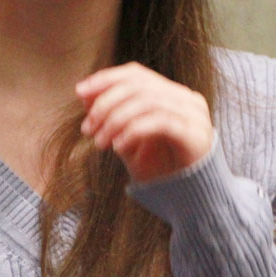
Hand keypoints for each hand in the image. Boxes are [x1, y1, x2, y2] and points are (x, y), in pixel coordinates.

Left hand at [77, 62, 213, 182]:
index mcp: (173, 94)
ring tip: (99, 142)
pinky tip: (118, 146)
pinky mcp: (196, 135)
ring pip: (147, 102)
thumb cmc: (160, 169)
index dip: (106, 79)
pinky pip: (159, 122)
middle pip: (139, 85)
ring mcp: (194, 116)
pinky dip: (133, 131)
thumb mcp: (128, 139)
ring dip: (115, 120)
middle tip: (87, 127)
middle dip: (106, 103)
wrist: (190, 203)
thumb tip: (84, 94)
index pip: (136, 74)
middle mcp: (187, 99)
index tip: (79, 92)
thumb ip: (111, 115)